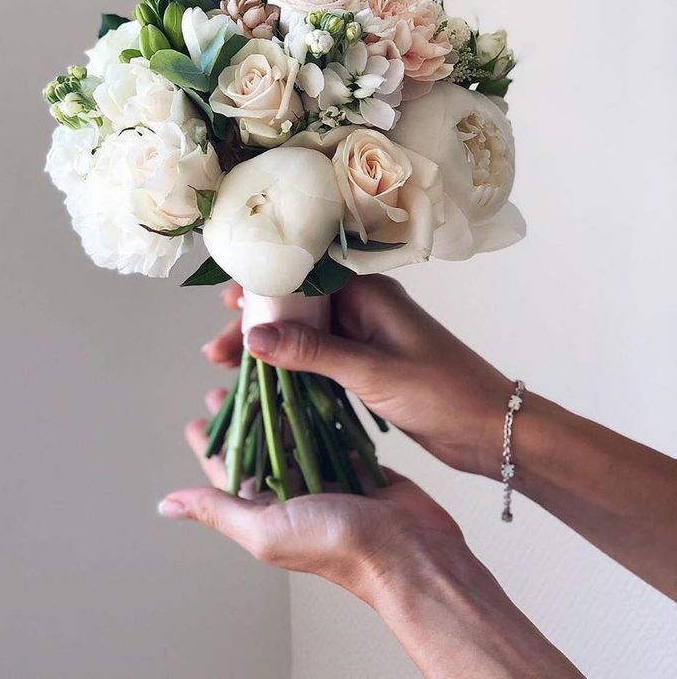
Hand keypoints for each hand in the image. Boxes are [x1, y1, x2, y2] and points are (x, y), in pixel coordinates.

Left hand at [159, 391, 583, 678]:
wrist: (408, 548)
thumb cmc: (336, 545)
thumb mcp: (264, 528)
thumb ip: (217, 510)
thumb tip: (166, 504)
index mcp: (265, 508)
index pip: (227, 471)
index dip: (212, 443)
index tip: (199, 416)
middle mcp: (291, 490)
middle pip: (258, 445)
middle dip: (243, 416)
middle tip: (229, 383)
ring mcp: (323, 473)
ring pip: (292, 431)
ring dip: (277, 405)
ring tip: (263, 375)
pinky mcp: (352, 459)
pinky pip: (326, 427)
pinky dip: (314, 407)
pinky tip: (305, 383)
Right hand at [203, 275, 511, 477]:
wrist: (491, 429)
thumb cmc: (442, 392)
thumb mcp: (370, 371)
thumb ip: (311, 351)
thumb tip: (254, 335)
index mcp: (369, 294)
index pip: (304, 276)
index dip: (263, 285)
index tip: (227, 303)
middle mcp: (365, 308)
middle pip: (298, 306)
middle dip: (257, 325)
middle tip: (216, 352)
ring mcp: (367, 337)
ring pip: (306, 335)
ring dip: (271, 349)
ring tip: (229, 370)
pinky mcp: (369, 365)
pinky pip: (321, 359)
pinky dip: (293, 368)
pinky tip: (268, 382)